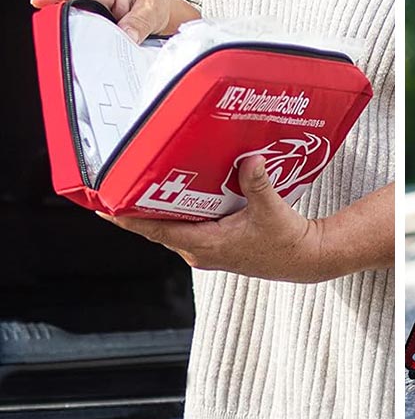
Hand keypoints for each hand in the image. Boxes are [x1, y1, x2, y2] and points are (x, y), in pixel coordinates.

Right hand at [30, 0, 199, 43]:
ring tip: (60, 48)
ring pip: (70, 24)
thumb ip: (139, 22)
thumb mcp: (152, 10)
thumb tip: (126, 36)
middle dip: (51, 16)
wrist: (161, 13)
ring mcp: (91, 17)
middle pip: (64, 5)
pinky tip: (79, 58)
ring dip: (64, 35)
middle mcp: (92, 1)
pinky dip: (78, 47)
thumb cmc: (153, 4)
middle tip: (47, 30)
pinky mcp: (94, 32)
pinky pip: (82, 38)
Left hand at [97, 156, 329, 282]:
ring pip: (172, 227)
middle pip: (158, 227)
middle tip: (119, 182)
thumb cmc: (287, 242)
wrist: (306, 259)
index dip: (128, 217)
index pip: (156, 230)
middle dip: (138, 207)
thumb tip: (249, 159)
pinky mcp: (216, 247)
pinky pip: (187, 227)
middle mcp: (200, 251)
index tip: (105, 205)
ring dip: (159, 208)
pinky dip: (180, 212)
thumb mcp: (272, 210)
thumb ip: (258, 183)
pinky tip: (182, 193)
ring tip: (144, 183)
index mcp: (205, 245)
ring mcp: (207, 250)